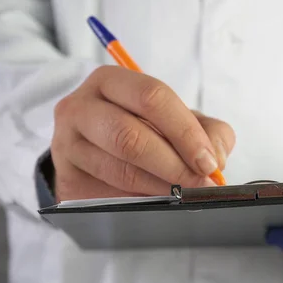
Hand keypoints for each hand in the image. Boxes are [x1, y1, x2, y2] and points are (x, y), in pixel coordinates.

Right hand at [51, 66, 234, 200]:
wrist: (95, 153)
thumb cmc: (142, 130)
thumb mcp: (176, 120)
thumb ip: (206, 131)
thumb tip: (216, 158)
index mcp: (110, 82)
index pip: (152, 98)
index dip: (185, 132)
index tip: (208, 161)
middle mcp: (80, 107)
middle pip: (130, 136)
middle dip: (173, 165)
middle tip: (200, 184)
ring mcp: (67, 144)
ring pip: (119, 169)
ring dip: (160, 188)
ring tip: (183, 195)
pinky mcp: (66, 178)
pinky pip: (107, 194)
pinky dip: (140, 201)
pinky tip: (156, 201)